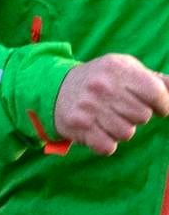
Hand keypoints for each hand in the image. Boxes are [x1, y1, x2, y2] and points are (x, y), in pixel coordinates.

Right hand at [54, 54, 168, 154]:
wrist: (56, 88)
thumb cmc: (103, 80)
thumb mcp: (127, 70)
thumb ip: (158, 81)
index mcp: (117, 68)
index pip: (157, 94)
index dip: (162, 104)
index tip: (156, 106)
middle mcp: (101, 85)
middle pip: (142, 116)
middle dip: (136, 116)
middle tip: (121, 108)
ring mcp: (88, 106)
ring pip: (126, 133)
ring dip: (120, 129)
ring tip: (107, 117)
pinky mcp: (78, 125)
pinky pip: (107, 146)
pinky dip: (105, 142)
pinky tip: (96, 128)